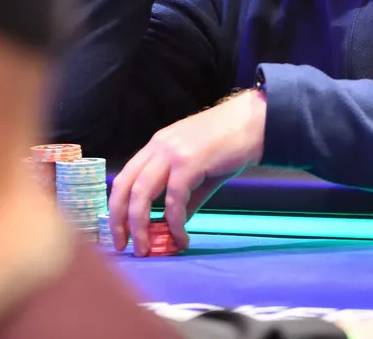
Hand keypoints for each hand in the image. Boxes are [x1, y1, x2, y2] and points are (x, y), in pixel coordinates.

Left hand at [108, 89, 266, 254]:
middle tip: (123, 246)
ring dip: (140, 226)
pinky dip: (174, 223)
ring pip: (142, 194)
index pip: (125, 178)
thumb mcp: (200, 170)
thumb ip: (185, 197)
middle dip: (119, 221)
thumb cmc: (231, 144)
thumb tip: (174, 226)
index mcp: (157, 146)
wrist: (255, 123)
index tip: (119, 231)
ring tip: (146, 249)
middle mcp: (158, 146)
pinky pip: (174, 200)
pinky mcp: (190, 162)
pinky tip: (182, 238)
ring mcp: (172, 152)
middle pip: (125, 187)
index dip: (117, 207)